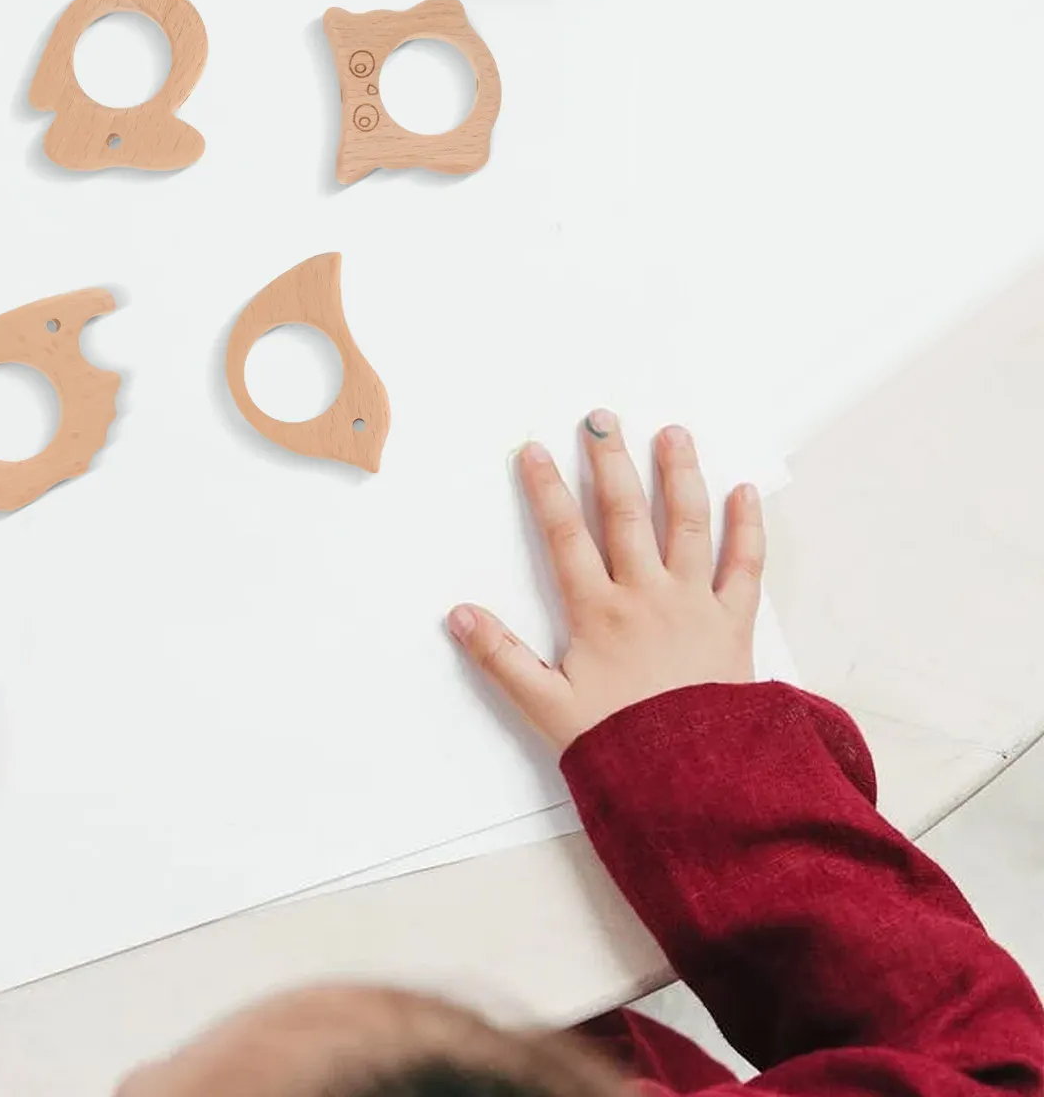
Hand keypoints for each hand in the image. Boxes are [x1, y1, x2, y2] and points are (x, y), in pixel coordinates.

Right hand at [448, 410, 763, 751]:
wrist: (698, 786)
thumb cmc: (621, 746)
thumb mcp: (546, 707)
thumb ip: (501, 658)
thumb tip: (456, 614)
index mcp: (599, 613)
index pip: (565, 537)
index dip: (546, 491)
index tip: (534, 449)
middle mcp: (647, 596)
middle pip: (625, 515)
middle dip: (610, 463)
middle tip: (601, 418)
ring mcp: (696, 604)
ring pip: (686, 525)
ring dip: (679, 475)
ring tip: (672, 433)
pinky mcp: (736, 623)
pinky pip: (746, 566)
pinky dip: (747, 527)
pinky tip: (744, 492)